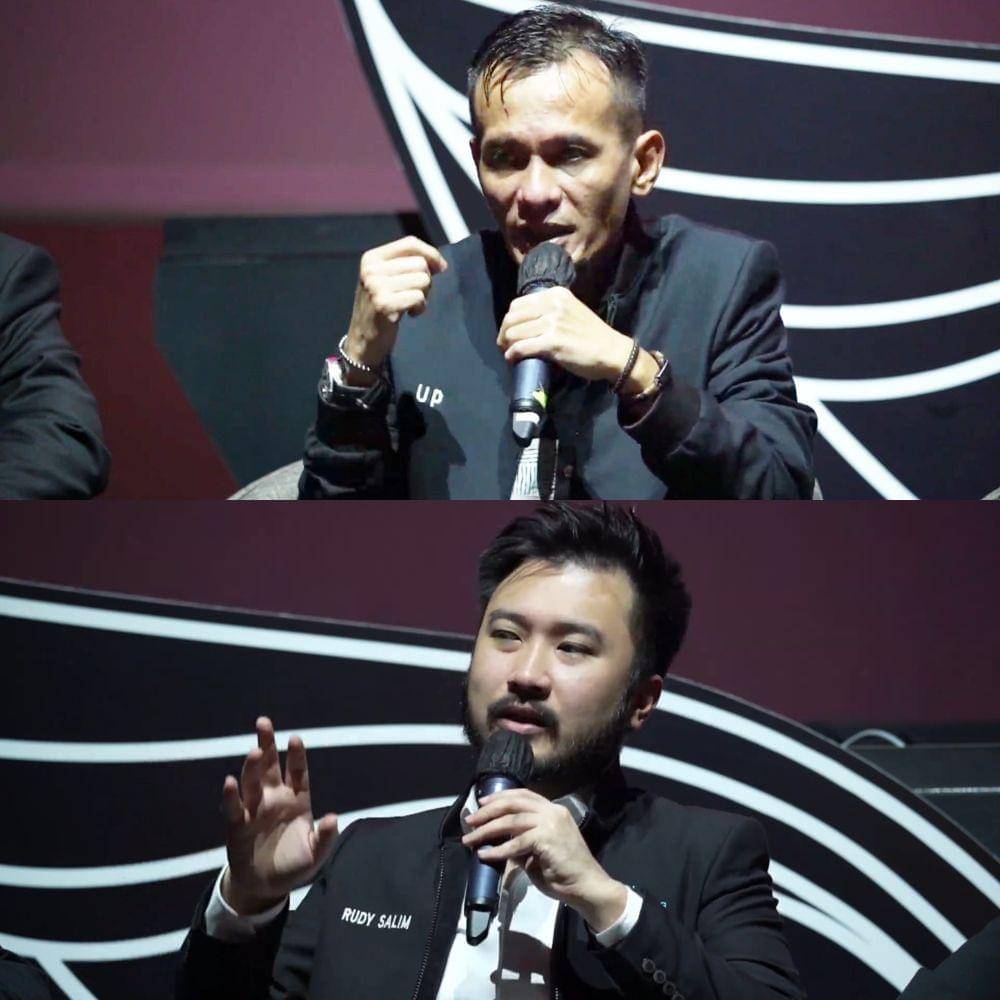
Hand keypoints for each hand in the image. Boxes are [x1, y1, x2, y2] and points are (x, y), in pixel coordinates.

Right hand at [220, 717, 338, 914]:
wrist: (266, 887)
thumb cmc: (294, 865)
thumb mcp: (315, 855)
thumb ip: (325, 838)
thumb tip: (333, 817)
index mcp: (297, 799)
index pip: (297, 771)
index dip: (296, 755)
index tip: (294, 738)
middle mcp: (274, 798)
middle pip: (271, 765)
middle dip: (267, 743)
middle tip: (263, 722)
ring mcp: (255, 810)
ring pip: (251, 781)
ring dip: (252, 766)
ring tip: (255, 751)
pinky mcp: (237, 826)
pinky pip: (234, 808)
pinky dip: (231, 796)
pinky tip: (229, 783)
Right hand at [343, 236, 447, 382]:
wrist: (362, 340)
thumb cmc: (380, 308)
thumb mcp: (385, 279)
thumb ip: (406, 265)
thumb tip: (440, 263)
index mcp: (371, 258)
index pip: (410, 243)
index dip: (431, 253)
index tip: (441, 268)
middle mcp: (371, 269)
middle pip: (420, 263)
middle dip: (426, 280)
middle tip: (415, 295)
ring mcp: (376, 287)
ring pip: (423, 280)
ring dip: (423, 295)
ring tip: (410, 305)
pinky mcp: (384, 304)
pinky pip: (418, 297)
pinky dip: (420, 308)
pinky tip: (410, 314)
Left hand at [462, 788, 627, 932]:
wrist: (587, 886)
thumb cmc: (565, 872)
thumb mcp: (540, 850)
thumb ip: (523, 840)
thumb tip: (499, 839)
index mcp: (553, 810)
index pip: (523, 795)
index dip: (500, 797)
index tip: (482, 802)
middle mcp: (552, 811)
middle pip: (514, 803)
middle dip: (488, 811)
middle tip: (470, 820)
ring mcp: (551, 823)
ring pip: (511, 821)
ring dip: (487, 830)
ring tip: (471, 839)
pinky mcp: (546, 839)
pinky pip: (516, 842)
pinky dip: (498, 850)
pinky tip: (486, 855)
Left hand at [497, 286, 656, 389]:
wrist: (611, 351)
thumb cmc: (591, 335)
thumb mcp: (570, 311)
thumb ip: (549, 311)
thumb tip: (525, 322)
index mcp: (555, 294)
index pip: (518, 304)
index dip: (509, 320)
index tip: (509, 332)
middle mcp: (553, 304)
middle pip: (512, 317)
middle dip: (504, 333)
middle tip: (504, 345)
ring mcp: (553, 322)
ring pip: (514, 332)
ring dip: (507, 345)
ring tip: (509, 353)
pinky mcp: (553, 341)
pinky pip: (522, 347)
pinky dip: (513, 354)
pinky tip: (512, 359)